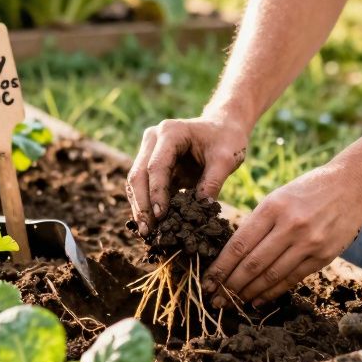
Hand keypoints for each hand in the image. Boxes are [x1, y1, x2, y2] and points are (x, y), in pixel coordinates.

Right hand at [126, 116, 248, 232]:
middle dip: (142, 205)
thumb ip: (213, 182)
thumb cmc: (226, 140)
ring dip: (140, 208)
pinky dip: (146, 205)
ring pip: (136, 183)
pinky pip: (144, 187)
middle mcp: (153, 139)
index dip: (157, 192)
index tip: (160, 216)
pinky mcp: (151, 164)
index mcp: (170, 132)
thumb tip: (201, 208)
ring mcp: (149, 150)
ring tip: (148, 233)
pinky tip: (152, 224)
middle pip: (138, 174)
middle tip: (148, 231)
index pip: (156, 166)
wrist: (223, 127)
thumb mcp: (226, 159)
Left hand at [203, 157, 361, 306]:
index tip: (206, 281)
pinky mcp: (323, 256)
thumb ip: (258, 223)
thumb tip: (233, 254)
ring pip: (271, 276)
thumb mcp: (278, 197)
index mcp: (272, 207)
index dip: (220, 267)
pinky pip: (292, 279)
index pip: (238, 245)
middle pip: (252, 264)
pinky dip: (272, 292)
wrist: (353, 185)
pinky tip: (257, 299)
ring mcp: (308, 243)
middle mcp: (289, 226)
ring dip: (248, 293)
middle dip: (229, 285)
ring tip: (232, 303)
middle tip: (214, 300)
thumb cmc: (308, 190)